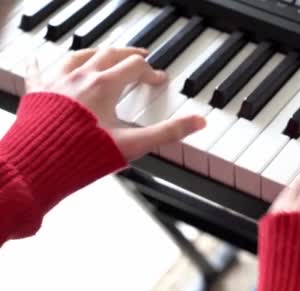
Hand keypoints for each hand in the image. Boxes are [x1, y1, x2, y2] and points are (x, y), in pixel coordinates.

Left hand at [24, 47, 205, 160]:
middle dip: (128, 55)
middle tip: (139, 57)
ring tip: (104, 55)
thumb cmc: (81, 155)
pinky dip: (49, 63)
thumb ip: (168, 132)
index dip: (151, 72)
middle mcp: (79, 77)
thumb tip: (197, 123)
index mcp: (104, 85)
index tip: (158, 80)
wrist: (38, 164)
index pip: (134, 67)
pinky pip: (42, 69)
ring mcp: (56, 82)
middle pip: (109, 54)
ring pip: (79, 55)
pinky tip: (46, 62)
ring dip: (96, 53)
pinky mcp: (38, 93)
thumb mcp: (134, 144)